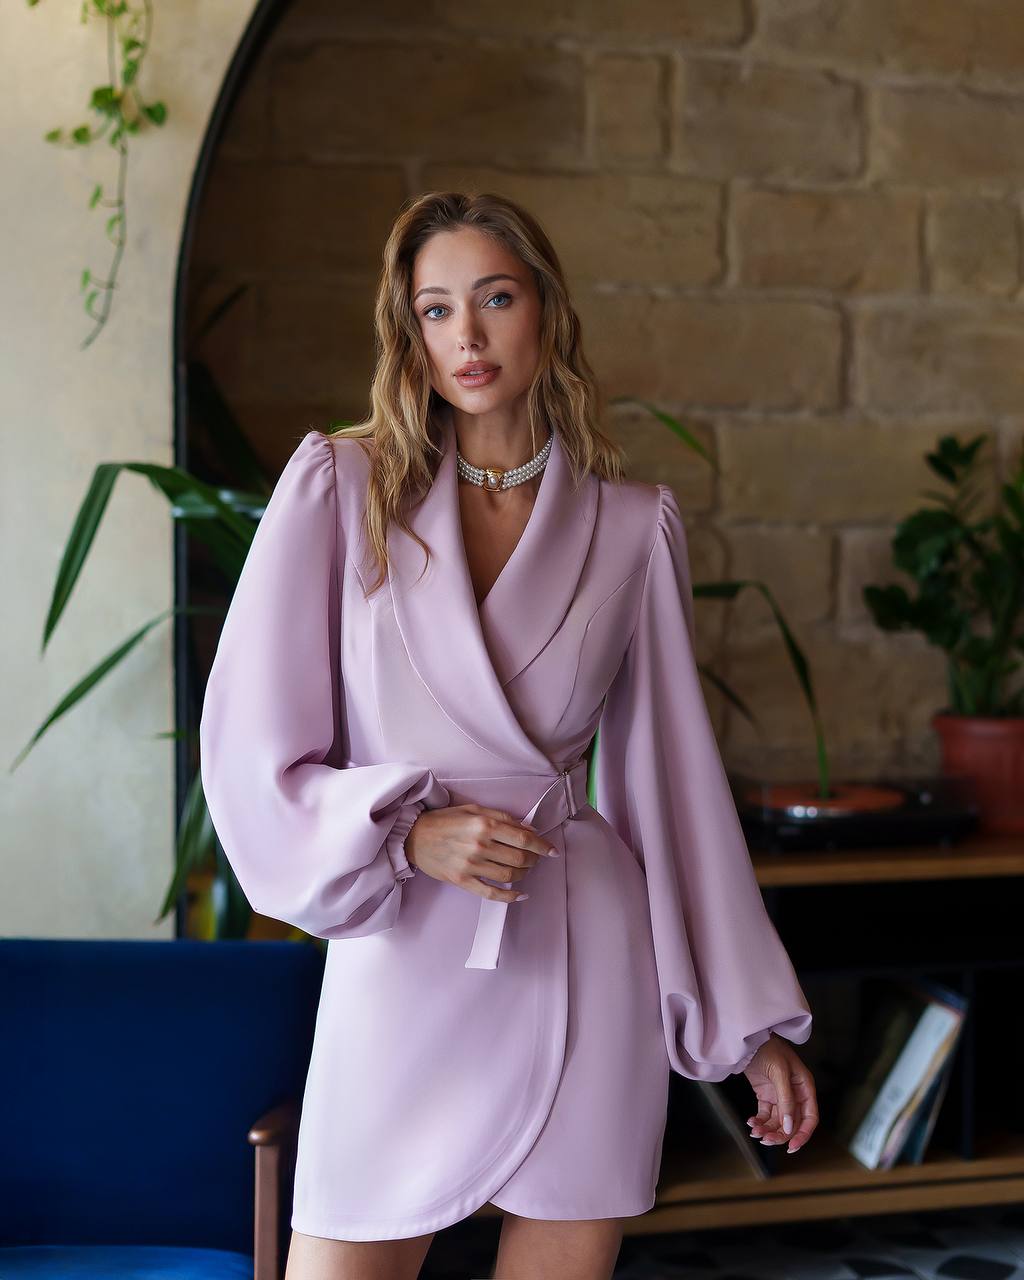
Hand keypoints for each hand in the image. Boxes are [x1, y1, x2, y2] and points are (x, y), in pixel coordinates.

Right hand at [405, 804, 558, 901]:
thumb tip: (529, 828)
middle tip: (536, 859)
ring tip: (526, 871)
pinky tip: (521, 895)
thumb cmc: (444, 820)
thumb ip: (502, 817)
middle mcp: (479, 845)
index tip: (552, 851)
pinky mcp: (462, 880)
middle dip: (534, 861)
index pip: (523, 837)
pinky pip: (491, 893)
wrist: (414, 835)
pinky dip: (509, 897)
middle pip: (519, 859)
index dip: (542, 846)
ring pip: (509, 876)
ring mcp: (470, 865)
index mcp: (484, 824)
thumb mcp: (473, 809)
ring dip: (524, 875)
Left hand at [743, 1033, 818, 1154]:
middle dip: (780, 1134)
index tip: (792, 1147)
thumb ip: (785, 1100)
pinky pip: (766, 1115)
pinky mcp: (766, 1096)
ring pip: (778, 1122)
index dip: (803, 1134)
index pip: (810, 1118)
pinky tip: (751, 1123)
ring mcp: (780, 1096)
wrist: (749, 1038)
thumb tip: (789, 1127)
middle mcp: (795, 1095)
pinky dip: (759, 1122)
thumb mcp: (780, 1072)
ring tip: (755, 1131)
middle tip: (765, 1140)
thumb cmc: (769, 1048)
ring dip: (767, 1130)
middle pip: (792, 1123)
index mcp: (805, 1088)